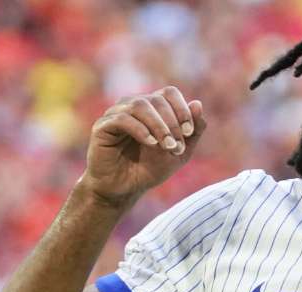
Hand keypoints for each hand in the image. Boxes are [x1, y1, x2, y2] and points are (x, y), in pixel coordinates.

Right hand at [79, 86, 206, 205]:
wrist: (124, 189)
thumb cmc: (150, 169)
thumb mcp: (180, 152)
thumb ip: (194, 131)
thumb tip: (198, 104)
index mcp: (153, 108)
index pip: (169, 93)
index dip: (182, 109)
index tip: (189, 132)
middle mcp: (133, 106)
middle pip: (157, 99)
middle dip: (173, 123)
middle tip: (177, 147)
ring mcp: (116, 113)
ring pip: (140, 105)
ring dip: (159, 126)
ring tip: (167, 146)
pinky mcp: (103, 126)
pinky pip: (122, 119)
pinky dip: (141, 130)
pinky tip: (151, 144)